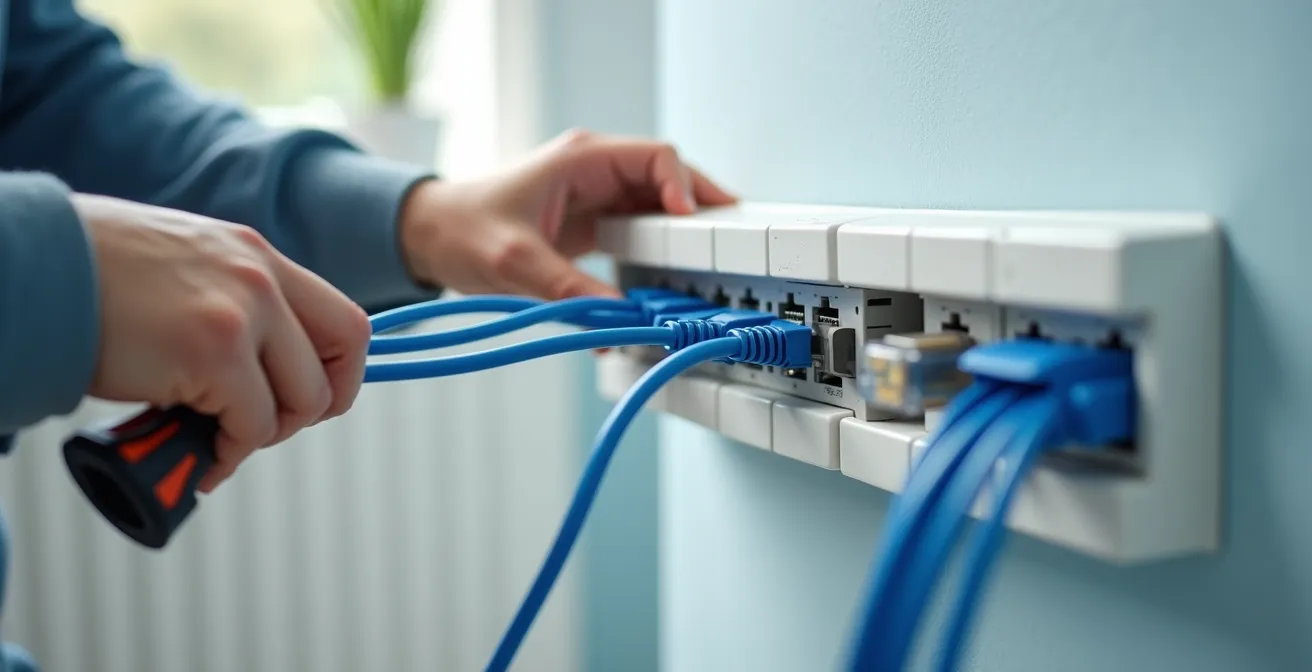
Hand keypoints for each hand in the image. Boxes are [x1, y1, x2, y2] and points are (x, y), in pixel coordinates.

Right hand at [75, 194, 371, 491]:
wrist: (31, 268)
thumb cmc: (89, 279)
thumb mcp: (183, 269)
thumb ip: (229, 301)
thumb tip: (256, 368)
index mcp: (254, 254)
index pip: (342, 319)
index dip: (337, 371)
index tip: (303, 399)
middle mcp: (260, 277)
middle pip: (343, 358)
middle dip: (311, 407)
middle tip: (260, 426)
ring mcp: (242, 313)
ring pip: (302, 400)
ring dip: (263, 433)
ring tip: (216, 440)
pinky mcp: (214, 353)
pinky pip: (252, 425)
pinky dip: (229, 453)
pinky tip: (196, 455)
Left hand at [397, 129, 736, 298]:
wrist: (429, 236)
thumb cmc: (462, 230)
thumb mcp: (515, 262)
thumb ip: (570, 289)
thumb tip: (621, 320)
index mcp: (581, 159)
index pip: (656, 158)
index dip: (685, 188)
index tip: (692, 224)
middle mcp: (595, 172)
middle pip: (669, 181)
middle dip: (698, 211)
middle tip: (725, 247)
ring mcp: (597, 197)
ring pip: (659, 208)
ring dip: (681, 235)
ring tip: (708, 265)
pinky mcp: (593, 224)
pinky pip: (640, 233)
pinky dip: (659, 255)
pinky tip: (673, 280)